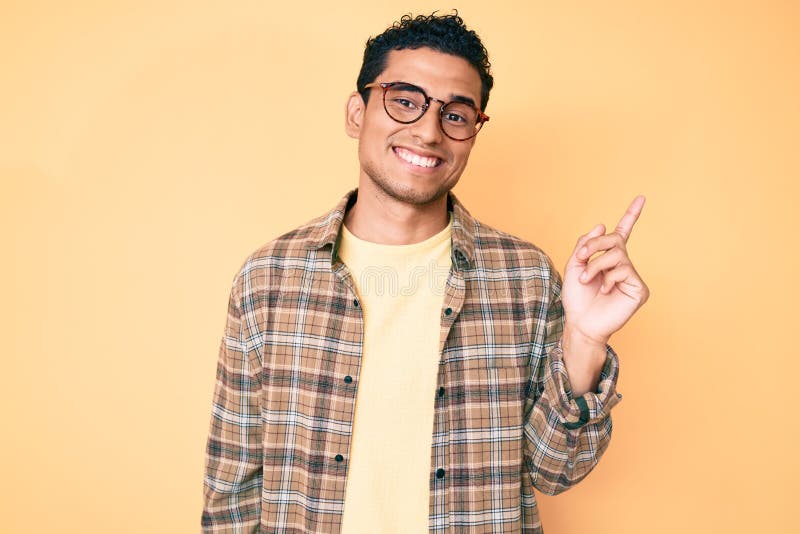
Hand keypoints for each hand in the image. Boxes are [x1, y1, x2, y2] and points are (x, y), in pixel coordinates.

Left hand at [562, 196, 649, 346]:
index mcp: (609, 258)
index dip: (632, 215)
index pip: (623, 232)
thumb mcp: (574, 265)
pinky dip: (608, 279)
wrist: (580, 323)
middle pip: (615, 239)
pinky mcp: (639, 289)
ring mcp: (632, 276)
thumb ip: (585, 245)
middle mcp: (623, 264)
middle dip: (595, 245)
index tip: (641, 197)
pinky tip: (604, 291)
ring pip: (617, 254)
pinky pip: (624, 270)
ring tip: (587, 280)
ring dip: (596, 265)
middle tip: (581, 256)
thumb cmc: (577, 298)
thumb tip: (602, 226)